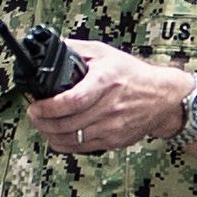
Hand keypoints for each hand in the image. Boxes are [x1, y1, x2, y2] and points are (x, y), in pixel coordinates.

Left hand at [25, 42, 184, 155]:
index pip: (74, 100)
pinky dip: (64, 145)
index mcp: (106, 81)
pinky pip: (82, 148)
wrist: (162, 97)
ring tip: (41, 125)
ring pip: (72, 139)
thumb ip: (77, 49)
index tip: (36, 105)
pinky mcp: (114, 141)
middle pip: (68, 123)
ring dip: (50, 134)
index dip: (49, 107)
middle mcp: (110, 106)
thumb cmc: (132, 74)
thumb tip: (52, 47)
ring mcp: (113, 127)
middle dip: (43, 121)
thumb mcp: (105, 53)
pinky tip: (56, 136)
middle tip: (33, 114)